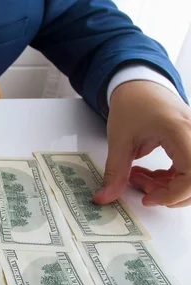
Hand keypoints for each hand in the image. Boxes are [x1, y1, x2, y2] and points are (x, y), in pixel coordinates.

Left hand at [93, 80, 190, 207]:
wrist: (138, 84)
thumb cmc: (132, 104)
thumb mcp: (119, 140)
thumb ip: (114, 171)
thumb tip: (104, 198)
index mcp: (180, 131)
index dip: (174, 194)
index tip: (149, 198)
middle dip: (170, 192)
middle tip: (143, 190)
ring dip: (167, 186)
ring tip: (138, 178)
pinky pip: (188, 169)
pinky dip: (169, 179)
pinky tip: (147, 174)